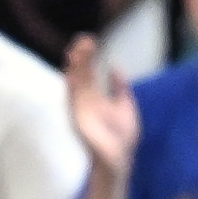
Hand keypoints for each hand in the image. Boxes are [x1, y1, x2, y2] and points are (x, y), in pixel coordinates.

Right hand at [62, 36, 138, 175]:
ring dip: (76, 68)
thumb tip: (114, 66)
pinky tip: (72, 73)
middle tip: (84, 40)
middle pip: (80, 74)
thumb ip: (120, 87)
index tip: (89, 40)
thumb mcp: (125, 105)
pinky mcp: (79, 119)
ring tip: (78, 50)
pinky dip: (72, 87)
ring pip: (75, 83)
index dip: (87, 56)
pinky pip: (74, 101)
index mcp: (95, 96)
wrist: (120, 158)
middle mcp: (85, 100)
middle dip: (81, 57)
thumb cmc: (121, 136)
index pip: (88, 71)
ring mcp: (81, 109)